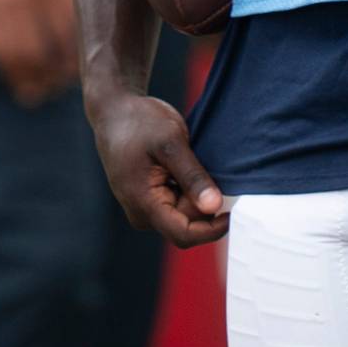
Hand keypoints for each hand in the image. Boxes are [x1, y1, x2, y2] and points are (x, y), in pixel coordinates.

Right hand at [0, 0, 78, 104]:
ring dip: (26, 79)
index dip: (75, 59)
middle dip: (52, 76)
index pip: (69, 35)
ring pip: (13, 55)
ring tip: (37, 92)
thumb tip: (86, 36)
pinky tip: (14, 74)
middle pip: (41, 52)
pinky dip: (3, 66)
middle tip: (60, 85)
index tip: (83, 70)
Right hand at [88, 90, 227, 246]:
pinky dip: (186, 190)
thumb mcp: (171, 143)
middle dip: (203, 204)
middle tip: (206, 169)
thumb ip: (192, 176)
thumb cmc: (139, 122)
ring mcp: (142, 209)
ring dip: (194, 195)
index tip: (232, 211)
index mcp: (143, 204)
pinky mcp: (146, 201)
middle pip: (186, 225)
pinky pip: (175, 205)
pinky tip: (180, 167)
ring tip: (188, 163)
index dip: (212, 229)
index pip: (184, 235)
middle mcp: (140, 214)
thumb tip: (214, 206)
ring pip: (182, 215)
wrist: (114, 111)